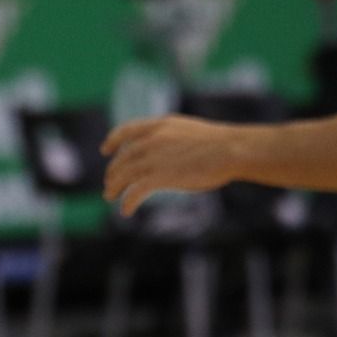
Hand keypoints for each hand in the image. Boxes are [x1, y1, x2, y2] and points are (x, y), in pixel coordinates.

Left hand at [102, 116, 238, 213]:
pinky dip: (128, 201)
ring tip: (110, 197)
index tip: (105, 150)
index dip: (113, 140)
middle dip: (113, 172)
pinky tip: (126, 210)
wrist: (231, 149)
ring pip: (124, 174)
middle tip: (110, 184)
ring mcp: (154, 157)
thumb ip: (170, 139)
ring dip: (114, 187)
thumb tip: (164, 151)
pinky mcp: (160, 176)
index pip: (127, 130)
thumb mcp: (188, 132)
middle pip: (123, 157)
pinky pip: (135, 191)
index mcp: (159, 126)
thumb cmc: (219, 144)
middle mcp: (152, 139)